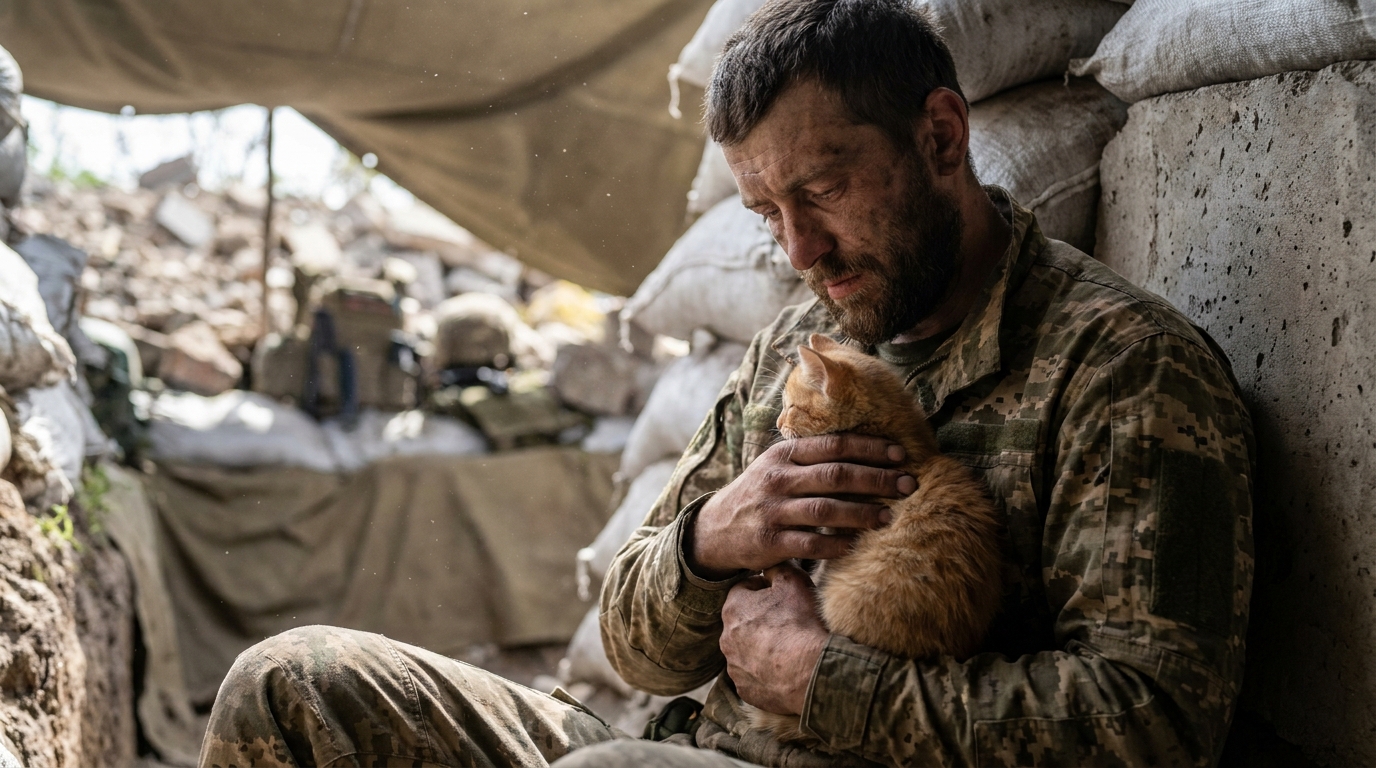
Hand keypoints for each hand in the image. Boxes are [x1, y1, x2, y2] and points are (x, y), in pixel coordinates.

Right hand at [686, 433, 914, 578]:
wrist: (715, 529)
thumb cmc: (760, 494)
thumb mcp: (777, 467)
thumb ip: (812, 459)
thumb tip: (868, 454)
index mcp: (783, 454)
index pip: (834, 445)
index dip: (870, 448)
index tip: (900, 453)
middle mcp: (778, 479)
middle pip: (836, 475)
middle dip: (876, 479)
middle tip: (908, 484)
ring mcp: (773, 511)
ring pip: (826, 510)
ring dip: (862, 513)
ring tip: (889, 516)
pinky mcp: (770, 542)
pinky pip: (811, 543)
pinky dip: (837, 544)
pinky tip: (857, 544)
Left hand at [721, 563, 828, 715]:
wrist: (810, 672)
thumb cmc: (800, 623)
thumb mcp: (793, 582)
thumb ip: (777, 568)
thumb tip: (771, 565)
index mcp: (733, 608)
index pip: (744, 589)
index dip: (765, 590)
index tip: (782, 595)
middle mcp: (726, 638)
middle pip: (743, 621)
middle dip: (761, 619)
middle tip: (787, 622)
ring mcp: (734, 666)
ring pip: (746, 650)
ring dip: (761, 647)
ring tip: (787, 648)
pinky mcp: (745, 689)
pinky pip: (753, 676)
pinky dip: (765, 672)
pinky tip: (784, 670)